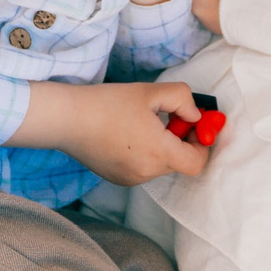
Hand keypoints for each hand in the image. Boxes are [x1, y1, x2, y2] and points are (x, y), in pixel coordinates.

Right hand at [13, 80, 210, 186]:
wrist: (67, 119)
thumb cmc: (108, 103)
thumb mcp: (151, 92)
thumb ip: (183, 99)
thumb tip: (195, 116)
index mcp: (159, 153)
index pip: (197, 163)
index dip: (203, 145)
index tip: (194, 126)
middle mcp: (147, 173)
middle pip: (178, 162)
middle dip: (180, 140)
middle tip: (168, 116)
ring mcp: (130, 179)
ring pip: (160, 164)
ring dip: (161, 146)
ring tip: (141, 122)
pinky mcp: (117, 178)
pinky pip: (142, 168)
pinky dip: (144, 153)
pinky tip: (126, 133)